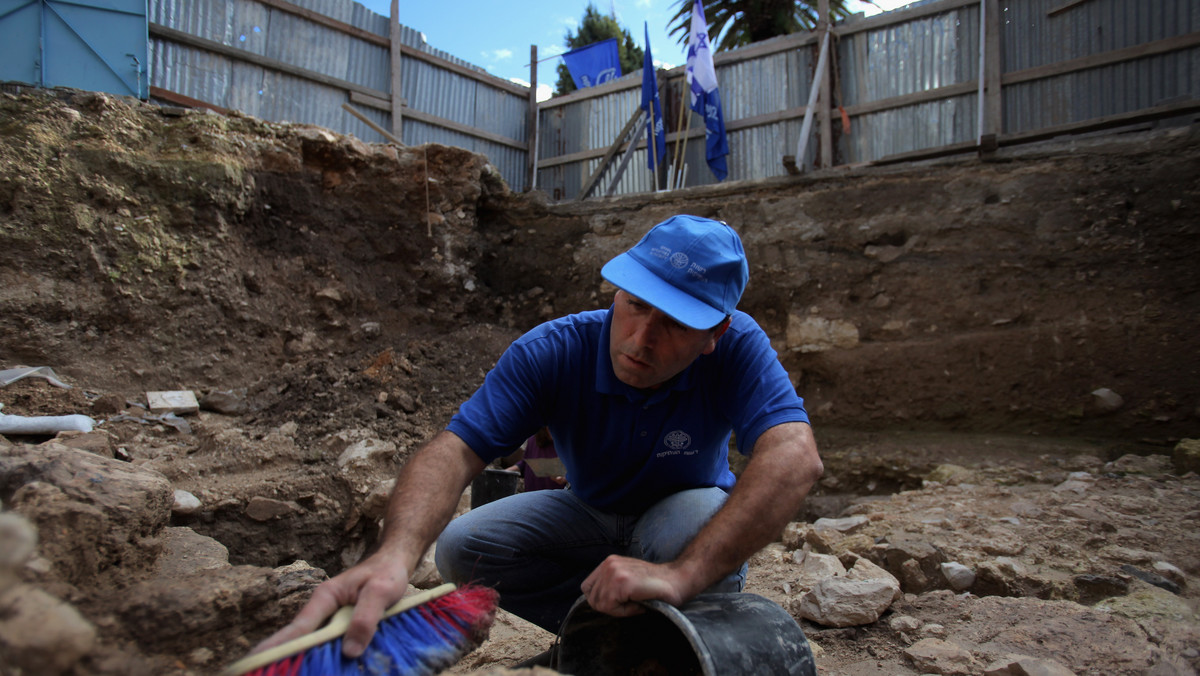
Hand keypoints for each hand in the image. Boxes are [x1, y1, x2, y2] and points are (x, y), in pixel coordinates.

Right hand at [251, 551, 410, 658]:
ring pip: (314, 641)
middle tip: (265, 672)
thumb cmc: (386, 573)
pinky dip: (323, 655)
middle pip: (301, 637)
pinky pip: (328, 643)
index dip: (279, 645)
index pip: (300, 627)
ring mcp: (330, 617)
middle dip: (283, 655)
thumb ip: (366, 618)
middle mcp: (323, 608)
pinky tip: (318, 668)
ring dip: (303, 657)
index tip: (257, 659)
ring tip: (283, 672)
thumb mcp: (381, 592)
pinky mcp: (340, 624)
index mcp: (326, 597)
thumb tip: (349, 651)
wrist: (394, 561)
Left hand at [580, 555, 685, 617]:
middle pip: (592, 598)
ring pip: (601, 604)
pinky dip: (624, 611)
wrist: (678, 580)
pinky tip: (639, 603)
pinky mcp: (622, 582)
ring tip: (636, 602)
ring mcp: (614, 572)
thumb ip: (609, 586)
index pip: (587, 588)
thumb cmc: (654, 586)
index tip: (621, 600)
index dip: (601, 600)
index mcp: (608, 562)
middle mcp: (608, 564)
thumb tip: (594, 602)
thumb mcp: (626, 579)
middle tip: (631, 603)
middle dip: (610, 607)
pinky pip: (611, 607)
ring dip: (619, 610)